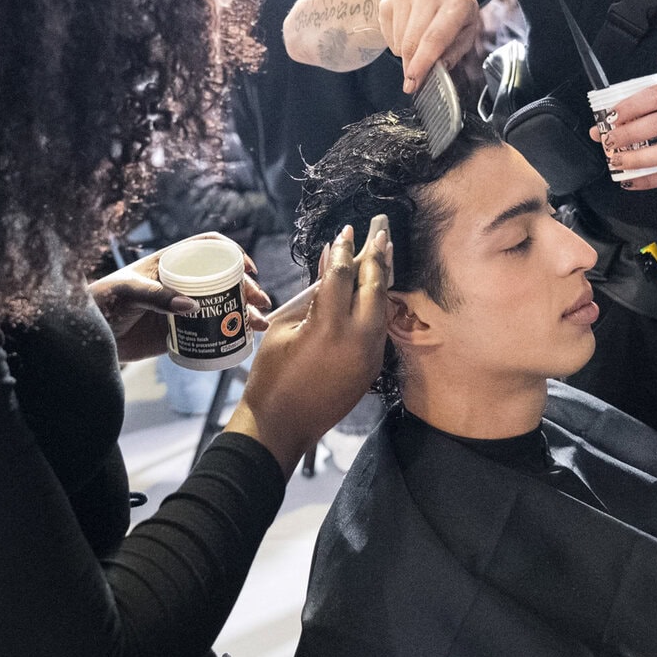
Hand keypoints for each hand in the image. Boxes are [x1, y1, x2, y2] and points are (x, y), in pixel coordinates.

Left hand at [88, 236, 271, 363]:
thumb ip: (156, 297)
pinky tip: (243, 340)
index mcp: (171, 262)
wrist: (91, 337)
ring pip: (223, 305)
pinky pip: (212, 331)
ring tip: (258, 325)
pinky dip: (230, 334)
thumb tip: (191, 306)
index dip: (231, 253)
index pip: (208, 248)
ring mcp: (184, 307)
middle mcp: (182, 282)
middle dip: (247, 289)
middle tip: (260, 303)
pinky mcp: (182, 332)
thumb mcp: (128, 294)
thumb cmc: (103, 303)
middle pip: (224, 279)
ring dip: (244, 313)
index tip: (247, 269)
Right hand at [226, 216, 392, 471]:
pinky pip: (379, 328)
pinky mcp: (371, 368)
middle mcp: (358, 339)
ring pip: (382, 307)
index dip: (345, 249)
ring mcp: (369, 356)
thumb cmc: (271, 376)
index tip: (348, 230)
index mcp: (330, 327)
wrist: (281, 426)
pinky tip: (375, 288)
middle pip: (373, 287)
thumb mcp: (284, 327)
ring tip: (385, 251)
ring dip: (382, 278)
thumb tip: (328, 264)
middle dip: (376, 256)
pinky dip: (377, 304)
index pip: (343, 275)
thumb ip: (312, 294)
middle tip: (381, 230)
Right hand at [379, 0, 480, 94]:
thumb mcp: (464, 30)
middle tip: (412, 80)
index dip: (423, 62)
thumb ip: (453, 52)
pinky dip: (396, 42)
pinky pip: (388, 32)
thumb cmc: (451, 11)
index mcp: (457, 1)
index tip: (413, 81)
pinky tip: (407, 32)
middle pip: (412, 41)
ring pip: (399, 39)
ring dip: (405, 53)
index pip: (435, 38)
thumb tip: (436, 71)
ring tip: (418, 44)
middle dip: (411, 66)